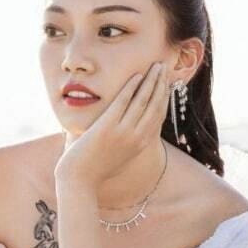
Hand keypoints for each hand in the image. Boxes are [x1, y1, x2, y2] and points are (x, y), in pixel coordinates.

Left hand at [54, 61, 170, 187]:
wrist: (79, 181)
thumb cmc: (94, 169)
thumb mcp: (118, 156)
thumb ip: (127, 142)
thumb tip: (130, 129)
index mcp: (141, 144)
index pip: (159, 116)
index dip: (165, 97)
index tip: (168, 82)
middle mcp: (136, 138)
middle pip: (155, 106)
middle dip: (162, 84)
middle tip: (165, 67)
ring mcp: (123, 133)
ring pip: (143, 102)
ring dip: (151, 81)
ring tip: (155, 66)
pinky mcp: (107, 128)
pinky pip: (123, 103)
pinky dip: (131, 88)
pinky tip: (136, 75)